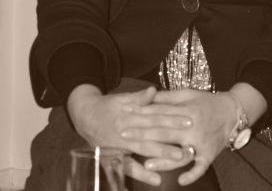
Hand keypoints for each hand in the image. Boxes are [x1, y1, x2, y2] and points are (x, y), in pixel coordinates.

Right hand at [67, 84, 192, 186]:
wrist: (83, 116)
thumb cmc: (106, 107)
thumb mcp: (121, 99)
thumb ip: (138, 98)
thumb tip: (153, 91)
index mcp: (128, 115)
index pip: (154, 117)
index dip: (171, 119)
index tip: (188, 121)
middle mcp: (124, 131)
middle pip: (150, 136)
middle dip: (170, 141)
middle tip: (188, 145)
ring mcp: (118, 146)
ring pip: (141, 152)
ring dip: (159, 158)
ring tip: (177, 162)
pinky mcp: (113, 158)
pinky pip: (127, 169)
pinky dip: (141, 174)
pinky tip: (156, 180)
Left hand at [124, 89, 238, 185]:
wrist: (232, 112)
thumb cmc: (207, 102)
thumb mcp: (188, 94)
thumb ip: (168, 98)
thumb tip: (149, 96)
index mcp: (186, 109)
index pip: (159, 112)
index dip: (141, 113)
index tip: (124, 114)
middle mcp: (192, 126)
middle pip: (164, 132)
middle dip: (142, 134)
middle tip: (123, 136)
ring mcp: (201, 142)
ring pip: (180, 153)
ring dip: (164, 160)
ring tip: (146, 164)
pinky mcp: (209, 154)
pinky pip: (200, 167)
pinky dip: (191, 174)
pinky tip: (180, 180)